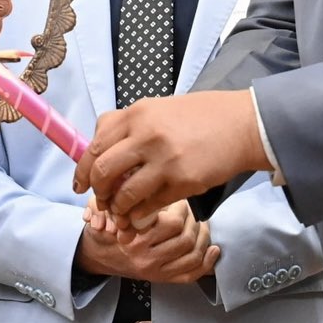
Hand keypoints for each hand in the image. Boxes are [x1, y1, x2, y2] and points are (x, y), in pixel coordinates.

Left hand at [75, 90, 263, 221]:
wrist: (242, 125)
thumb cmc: (201, 116)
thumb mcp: (158, 108)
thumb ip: (128, 124)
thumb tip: (99, 142)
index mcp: (137, 114)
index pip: (94, 146)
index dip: (82, 171)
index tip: (80, 185)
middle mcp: (146, 135)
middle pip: (102, 172)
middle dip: (97, 192)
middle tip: (102, 201)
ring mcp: (164, 159)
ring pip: (123, 194)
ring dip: (117, 208)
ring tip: (122, 211)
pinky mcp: (183, 181)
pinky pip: (149, 205)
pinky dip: (139, 215)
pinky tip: (140, 215)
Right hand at [113, 200, 218, 282]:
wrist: (97, 256)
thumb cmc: (105, 230)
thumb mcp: (107, 211)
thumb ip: (127, 202)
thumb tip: (150, 192)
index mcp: (135, 240)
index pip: (171, 223)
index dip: (183, 208)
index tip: (181, 199)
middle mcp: (147, 258)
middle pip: (186, 239)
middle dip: (195, 221)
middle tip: (193, 211)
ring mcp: (157, 271)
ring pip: (192, 255)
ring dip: (204, 238)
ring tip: (203, 225)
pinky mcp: (163, 279)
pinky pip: (191, 275)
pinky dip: (207, 263)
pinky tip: (214, 249)